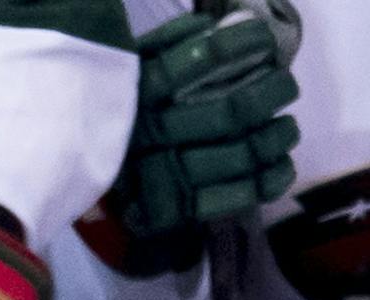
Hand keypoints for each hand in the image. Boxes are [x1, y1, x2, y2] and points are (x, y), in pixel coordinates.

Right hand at [118, 4, 300, 239]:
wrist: (81, 173)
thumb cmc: (123, 109)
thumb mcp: (137, 66)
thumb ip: (178, 41)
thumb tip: (238, 21)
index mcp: (141, 90)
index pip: (198, 61)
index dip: (238, 46)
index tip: (264, 37)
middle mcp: (153, 132)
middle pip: (230, 112)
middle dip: (271, 94)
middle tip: (287, 85)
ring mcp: (167, 175)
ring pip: (241, 155)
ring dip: (276, 138)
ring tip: (288, 126)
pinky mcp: (180, 208)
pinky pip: (237, 197)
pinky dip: (269, 180)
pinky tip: (282, 164)